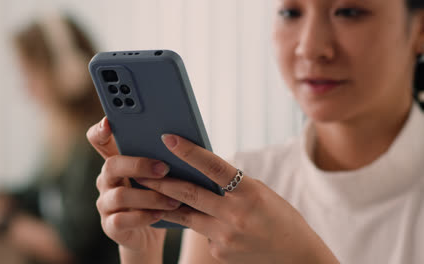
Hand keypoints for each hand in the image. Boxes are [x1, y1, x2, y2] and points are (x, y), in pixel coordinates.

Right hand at [86, 117, 179, 257]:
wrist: (149, 235)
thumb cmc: (157, 198)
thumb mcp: (160, 177)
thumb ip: (162, 158)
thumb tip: (185, 139)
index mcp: (117, 162)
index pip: (98, 140)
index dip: (99, 130)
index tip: (109, 121)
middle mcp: (106, 180)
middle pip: (111, 165)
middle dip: (139, 165)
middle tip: (164, 168)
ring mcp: (105, 203)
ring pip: (119, 195)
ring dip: (150, 196)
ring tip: (173, 200)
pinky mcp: (110, 226)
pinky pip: (121, 220)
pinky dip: (143, 217)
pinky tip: (160, 215)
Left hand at [134, 134, 338, 263]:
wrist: (294, 255)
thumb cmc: (279, 217)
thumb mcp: (260, 193)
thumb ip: (231, 185)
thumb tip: (199, 174)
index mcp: (250, 193)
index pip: (214, 168)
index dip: (189, 151)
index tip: (168, 138)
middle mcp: (235, 216)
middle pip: (189, 194)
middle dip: (161, 181)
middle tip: (141, 170)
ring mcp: (225, 237)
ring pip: (186, 215)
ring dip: (165, 202)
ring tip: (148, 191)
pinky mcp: (218, 252)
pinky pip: (200, 232)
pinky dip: (198, 223)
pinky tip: (202, 220)